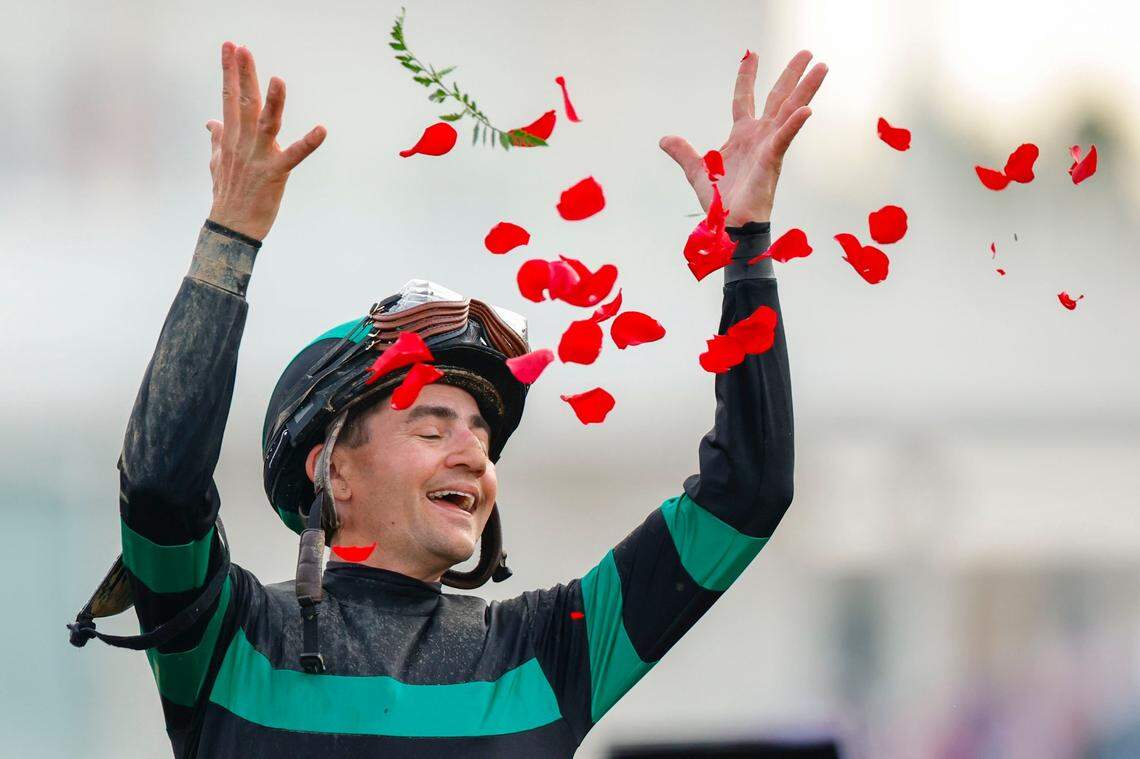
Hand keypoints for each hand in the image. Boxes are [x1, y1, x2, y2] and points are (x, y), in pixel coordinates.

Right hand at [206, 41, 326, 240]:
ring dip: (272, 102)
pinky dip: (308, 143)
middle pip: (242, 103)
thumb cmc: (228, 195)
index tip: (230, 47)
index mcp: (231, 138)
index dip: (230, 72)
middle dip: (242, 74)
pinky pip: (294, 156)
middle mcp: (242, 143)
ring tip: (277, 79)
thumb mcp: (218, 163)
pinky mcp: (276, 173)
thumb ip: (217, 140)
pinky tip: (322, 129)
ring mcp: (258, 157)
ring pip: (265, 124)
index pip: (229, 98)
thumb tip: (210, 123)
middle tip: (241, 48)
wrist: (231, 227)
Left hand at [660, 50, 826, 225]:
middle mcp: (759, 136)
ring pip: (790, 111)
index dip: (747, 76)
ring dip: (806, 89)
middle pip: (777, 97)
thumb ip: (683, 152)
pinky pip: (785, 138)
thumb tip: (664, 139)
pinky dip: (794, 124)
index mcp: (742, 135)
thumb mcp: (697, 170)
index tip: (752, 54)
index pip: (744, 98)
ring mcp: (768, 146)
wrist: (729, 223)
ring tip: (821, 67)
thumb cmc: (720, 201)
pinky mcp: (772, 160)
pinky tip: (806, 110)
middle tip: (806, 52)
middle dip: (791, 75)